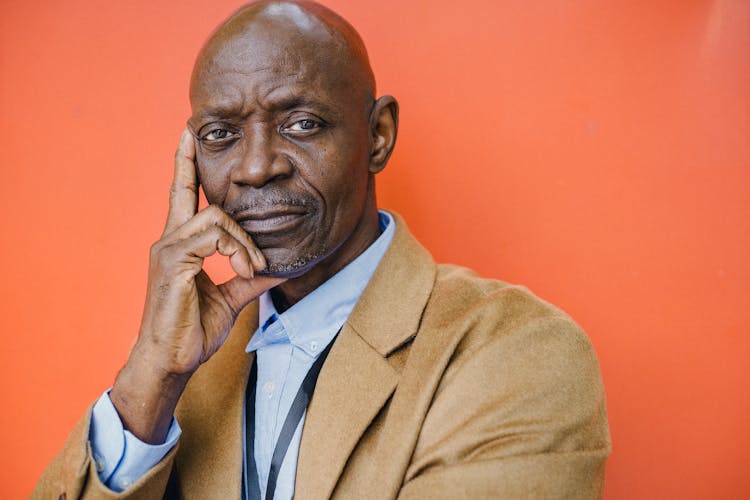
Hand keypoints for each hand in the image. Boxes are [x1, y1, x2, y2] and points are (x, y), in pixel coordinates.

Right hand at [110, 130, 283, 442]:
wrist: (171, 361)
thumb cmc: (192, 331)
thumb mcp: (231, 298)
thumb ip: (250, 277)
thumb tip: (277, 266)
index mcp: (180, 245)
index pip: (182, 194)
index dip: (184, 164)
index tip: (188, 134)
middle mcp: (168, 239)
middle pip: (189, 191)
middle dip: (207, 184)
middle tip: (249, 246)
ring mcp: (167, 248)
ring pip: (214, 215)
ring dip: (242, 241)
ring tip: (250, 268)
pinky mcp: (173, 260)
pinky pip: (213, 234)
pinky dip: (236, 249)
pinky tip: (243, 269)